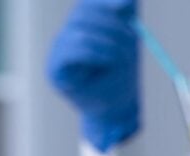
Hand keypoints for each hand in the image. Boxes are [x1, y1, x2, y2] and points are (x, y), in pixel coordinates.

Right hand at [47, 0, 139, 151]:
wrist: (117, 110)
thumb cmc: (120, 79)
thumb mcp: (127, 45)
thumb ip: (123, 20)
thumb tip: (130, 0)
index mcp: (79, 28)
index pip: (86, 6)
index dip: (105, 4)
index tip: (126, 8)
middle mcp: (64, 37)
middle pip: (82, 15)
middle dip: (112, 24)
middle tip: (132, 38)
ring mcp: (57, 53)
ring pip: (79, 32)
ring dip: (109, 42)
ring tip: (125, 58)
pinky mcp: (56, 71)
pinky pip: (72, 51)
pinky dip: (95, 52)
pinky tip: (109, 61)